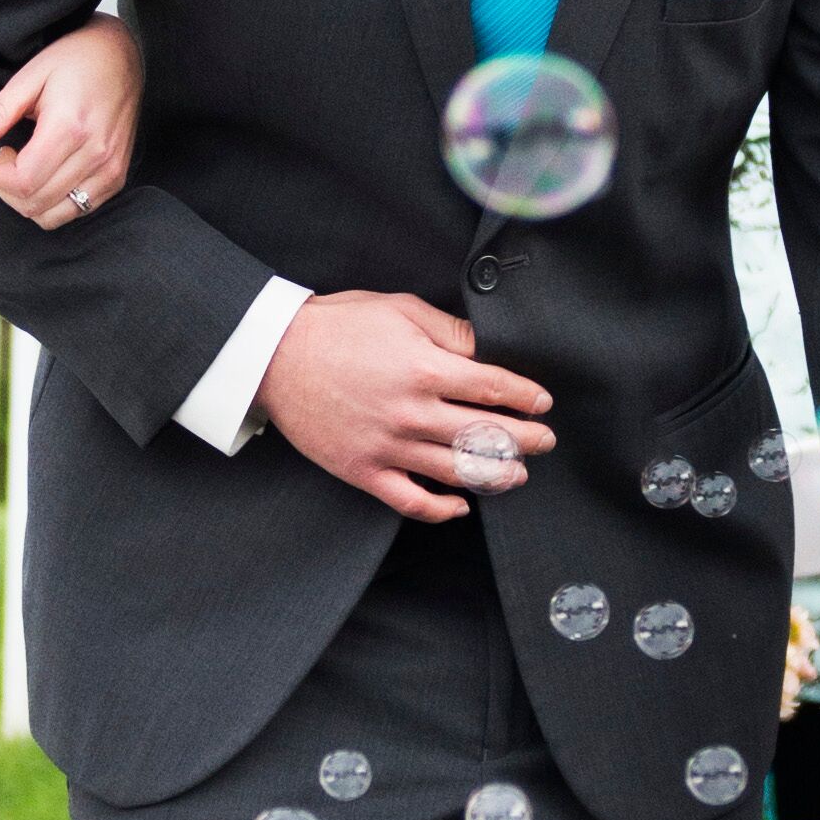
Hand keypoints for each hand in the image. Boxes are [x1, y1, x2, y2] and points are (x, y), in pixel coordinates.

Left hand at [0, 18, 141, 227]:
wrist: (121, 55)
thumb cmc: (75, 60)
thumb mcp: (31, 76)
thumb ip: (0, 110)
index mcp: (71, 128)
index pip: (23, 181)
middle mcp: (95, 155)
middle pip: (35, 203)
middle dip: (4, 188)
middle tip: (0, 156)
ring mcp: (110, 170)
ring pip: (54, 215)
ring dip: (26, 200)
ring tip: (21, 166)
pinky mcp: (117, 177)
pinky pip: (77, 210)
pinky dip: (51, 202)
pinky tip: (45, 172)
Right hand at [253, 293, 555, 519]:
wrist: (275, 355)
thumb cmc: (338, 326)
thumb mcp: (400, 310)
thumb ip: (449, 330)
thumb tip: (485, 347)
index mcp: (425, 369)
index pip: (494, 389)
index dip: (526, 397)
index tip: (543, 403)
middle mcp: (412, 412)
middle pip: (486, 434)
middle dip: (525, 440)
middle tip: (545, 441)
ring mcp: (388, 446)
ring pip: (457, 472)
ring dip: (495, 475)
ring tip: (516, 473)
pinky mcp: (363, 470)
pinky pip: (411, 501)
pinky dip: (441, 509)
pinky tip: (460, 506)